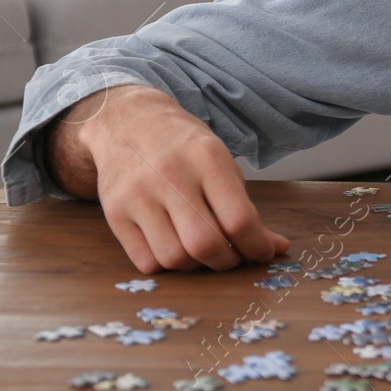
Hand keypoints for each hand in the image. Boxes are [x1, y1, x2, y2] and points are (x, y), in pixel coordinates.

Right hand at [47, 85, 289, 272]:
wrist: (130, 123)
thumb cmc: (185, 147)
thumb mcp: (222, 163)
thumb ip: (246, 208)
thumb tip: (276, 247)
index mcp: (208, 159)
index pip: (239, 219)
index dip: (257, 246)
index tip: (263, 253)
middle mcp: (171, 176)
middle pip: (205, 244)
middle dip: (228, 261)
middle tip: (233, 256)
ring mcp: (138, 196)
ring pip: (174, 258)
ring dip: (197, 266)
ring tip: (204, 252)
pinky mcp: (114, 214)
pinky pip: (146, 261)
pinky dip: (168, 266)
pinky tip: (176, 247)